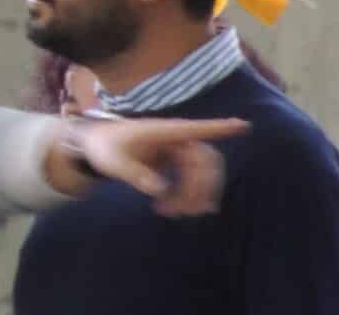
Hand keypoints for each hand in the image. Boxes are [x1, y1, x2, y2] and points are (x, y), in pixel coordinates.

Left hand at [61, 117, 249, 216]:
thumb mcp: (114, 161)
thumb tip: (158, 189)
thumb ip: (134, 174)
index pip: (195, 129)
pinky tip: (179, 210)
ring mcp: (177, 151)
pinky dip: (190, 194)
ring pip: (201, 173)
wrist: (95, 146)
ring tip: (176, 213)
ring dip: (196, 194)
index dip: (219, 128)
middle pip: (204, 161)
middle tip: (187, 211)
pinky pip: (192, 178)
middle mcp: (175, 140)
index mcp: (163, 131)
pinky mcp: (175, 163)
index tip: (243, 125)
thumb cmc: (104, 147)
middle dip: (201, 187)